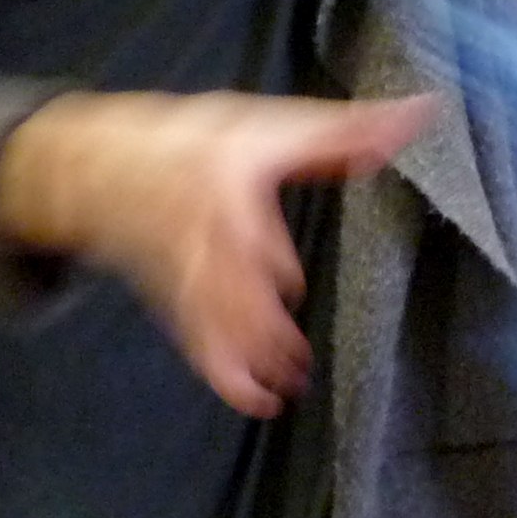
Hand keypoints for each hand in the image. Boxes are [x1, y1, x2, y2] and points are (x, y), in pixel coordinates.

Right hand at [0, 90, 435, 417]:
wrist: (95, 168)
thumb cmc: (191, 142)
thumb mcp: (268, 125)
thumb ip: (345, 131)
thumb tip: (421, 114)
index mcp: (233, 197)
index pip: (255, 245)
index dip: (275, 272)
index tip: (291, 288)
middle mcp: (208, 246)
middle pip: (238, 303)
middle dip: (269, 338)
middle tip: (303, 364)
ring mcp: (188, 279)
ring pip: (222, 333)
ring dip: (256, 366)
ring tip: (291, 390)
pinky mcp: (175, 304)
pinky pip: (201, 348)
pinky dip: (227, 378)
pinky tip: (257, 402)